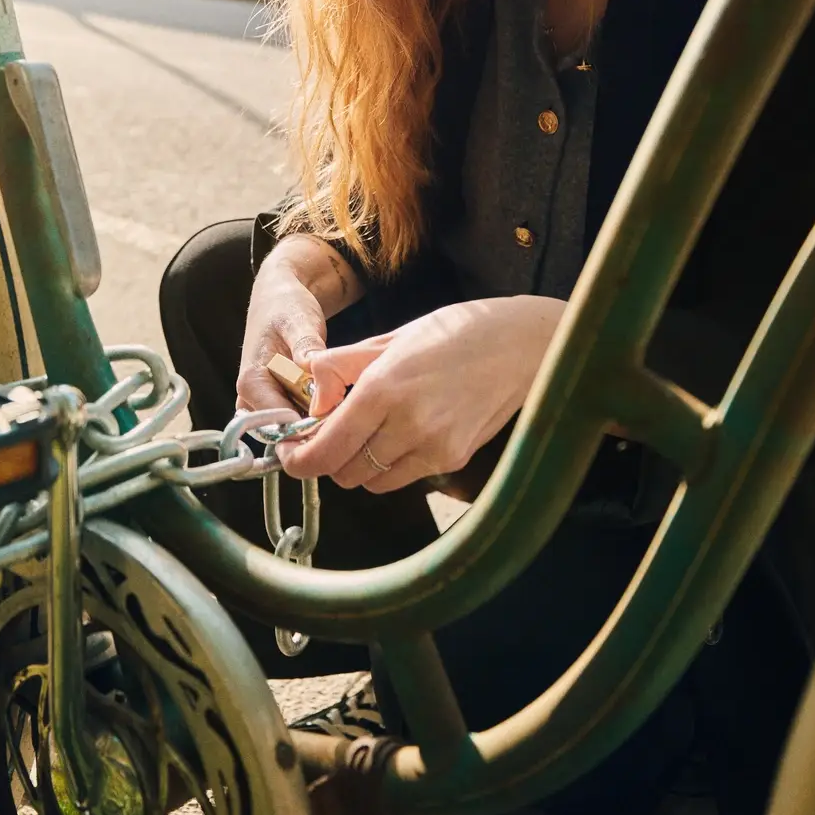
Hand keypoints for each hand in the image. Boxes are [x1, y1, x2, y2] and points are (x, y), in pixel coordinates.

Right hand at [235, 235, 358, 416]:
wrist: (279, 297)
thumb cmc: (286, 306)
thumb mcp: (298, 321)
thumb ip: (306, 349)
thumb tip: (314, 378)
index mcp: (251, 382)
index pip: (278, 422)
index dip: (310, 426)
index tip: (340, 418)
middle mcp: (251, 399)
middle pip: (286, 431)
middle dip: (317, 427)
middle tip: (349, 414)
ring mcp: (262, 403)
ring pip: (293, 429)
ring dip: (318, 423)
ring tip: (346, 406)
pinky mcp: (276, 402)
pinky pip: (297, 419)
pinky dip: (316, 415)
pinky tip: (338, 402)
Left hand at [280, 295, 565, 492]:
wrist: (524, 346)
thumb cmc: (457, 332)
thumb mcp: (391, 338)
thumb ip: (340, 367)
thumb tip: (308, 392)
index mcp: (383, 389)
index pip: (323, 451)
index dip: (297, 459)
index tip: (291, 451)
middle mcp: (408, 425)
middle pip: (343, 473)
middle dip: (328, 458)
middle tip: (329, 432)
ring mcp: (434, 448)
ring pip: (371, 481)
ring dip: (359, 463)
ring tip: (370, 430)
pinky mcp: (453, 460)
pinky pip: (403, 477)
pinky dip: (391, 464)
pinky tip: (402, 433)